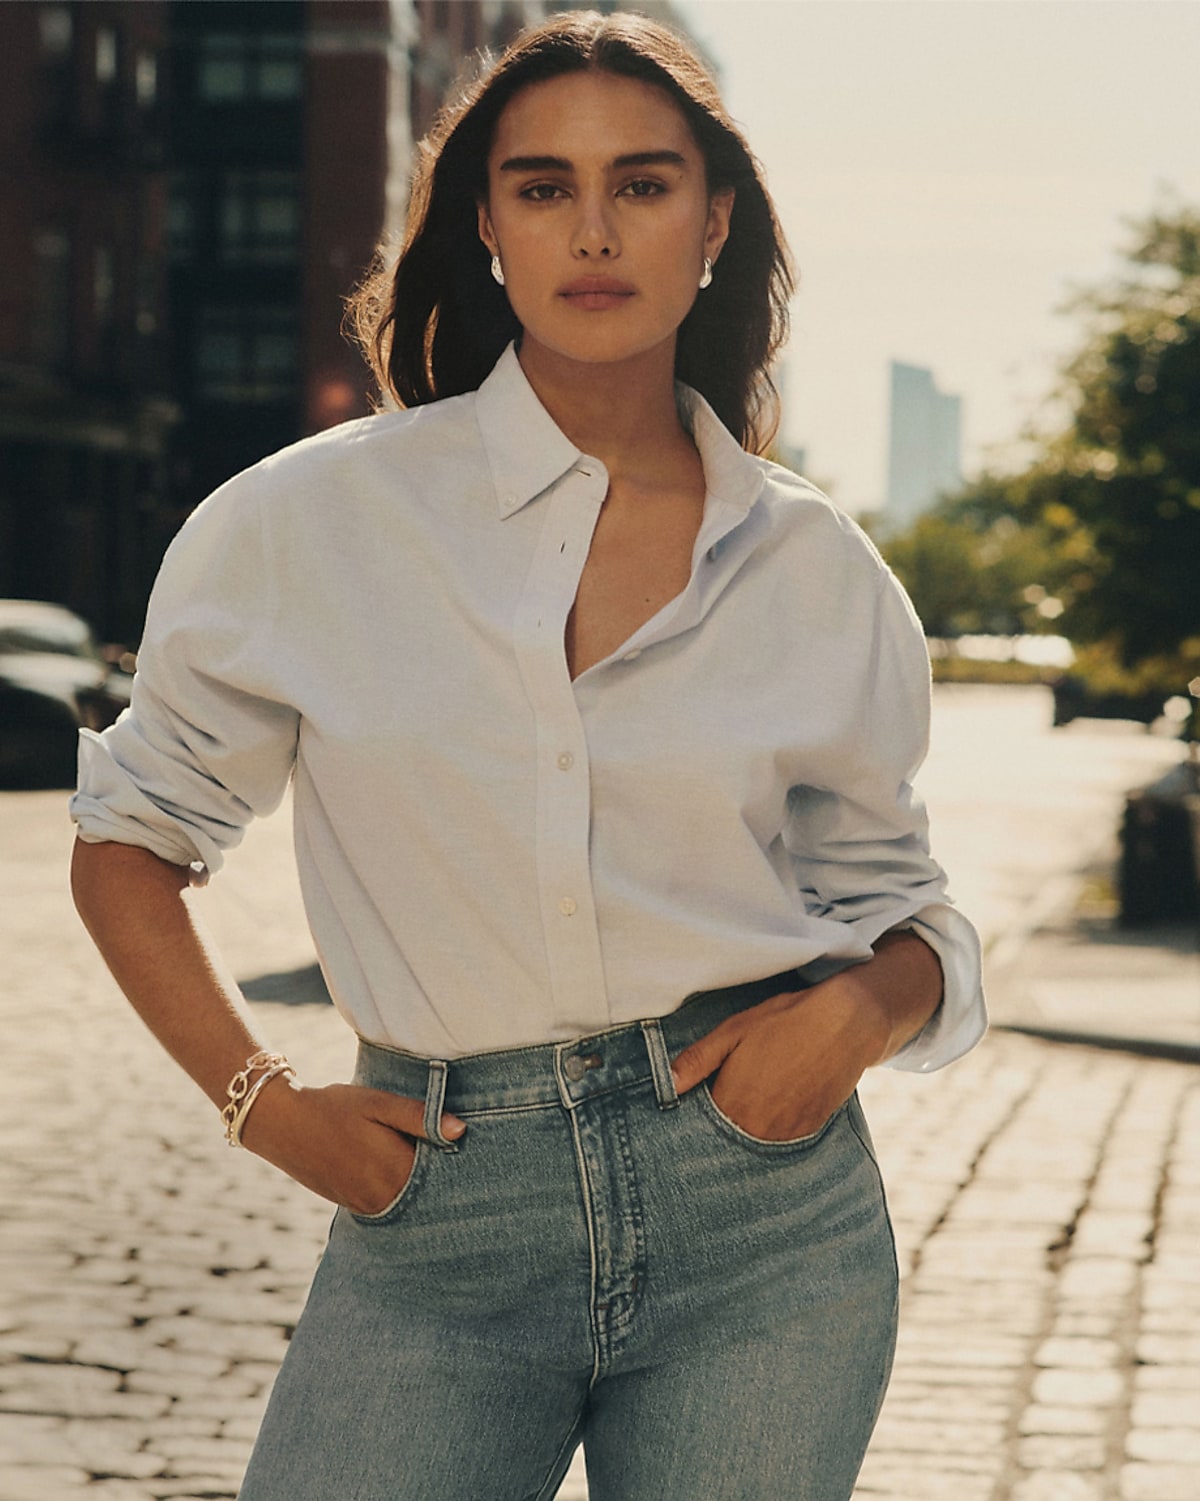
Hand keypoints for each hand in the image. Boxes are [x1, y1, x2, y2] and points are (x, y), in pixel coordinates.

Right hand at [238, 1078, 464, 1214]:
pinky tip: (393, 1166)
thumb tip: (461, 1130)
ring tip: (416, 1155)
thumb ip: (419, 1117)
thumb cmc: (335, 1108)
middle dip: (437, 1173)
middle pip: (427, 1192)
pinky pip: (388, 1202)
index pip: (443, 1175)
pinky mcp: (353, 1207)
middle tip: (444, 1149)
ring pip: (407, 1199)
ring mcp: (366, 1206)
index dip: (454, 1160)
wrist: (283, 1124)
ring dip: (416, 1182)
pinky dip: (396, 1188)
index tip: (462, 1146)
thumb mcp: (379, 1103)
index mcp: (395, 1172)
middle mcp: (383, 1198)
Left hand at [669, 975, 892, 1141]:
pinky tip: (773, 1108)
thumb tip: (668, 1083)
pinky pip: (782, 1142)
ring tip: (751, 1106)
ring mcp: (787, 1133)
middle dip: (720, 1130)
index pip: (703, 1130)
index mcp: (734, 1103)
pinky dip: (772, 1132)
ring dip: (747, 1133)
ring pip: (755, 1144)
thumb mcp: (734, 1030)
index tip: (689, 1117)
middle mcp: (759, 1127)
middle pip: (729, 1141)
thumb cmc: (785, 1022)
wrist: (845, 1023)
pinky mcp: (810, 1130)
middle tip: (721, 1109)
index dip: (695, 1122)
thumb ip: (698, 1059)